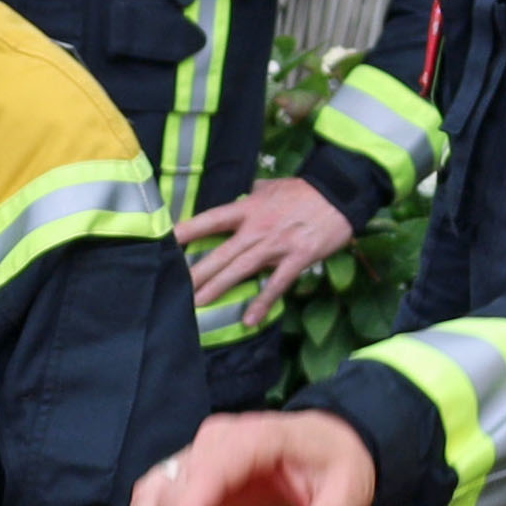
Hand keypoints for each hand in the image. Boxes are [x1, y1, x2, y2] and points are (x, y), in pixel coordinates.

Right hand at [120, 411, 376, 505]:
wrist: (324, 442)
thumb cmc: (333, 463)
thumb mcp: (349, 487)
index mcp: (252, 439)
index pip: (205, 476)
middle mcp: (214, 441)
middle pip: (169, 489)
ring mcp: (197, 453)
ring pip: (151, 492)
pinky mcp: (190, 471)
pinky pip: (153, 496)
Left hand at [174, 174, 355, 326]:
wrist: (339, 193)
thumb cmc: (305, 190)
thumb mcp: (272, 185)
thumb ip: (253, 192)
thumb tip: (242, 191)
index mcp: (248, 208)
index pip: (211, 219)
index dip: (187, 230)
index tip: (165, 240)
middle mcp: (256, 228)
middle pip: (221, 252)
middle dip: (196, 271)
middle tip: (173, 287)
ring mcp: (276, 245)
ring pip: (241, 269)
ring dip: (218, 288)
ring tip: (197, 305)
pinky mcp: (297, 258)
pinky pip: (276, 284)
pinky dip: (263, 302)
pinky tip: (249, 320)